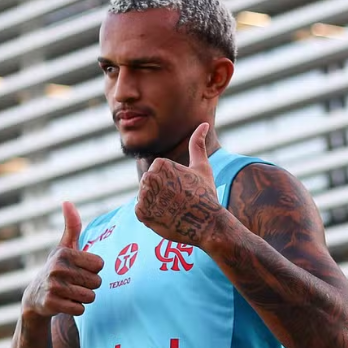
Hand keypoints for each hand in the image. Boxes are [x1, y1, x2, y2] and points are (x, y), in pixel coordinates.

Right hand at [22, 202, 103, 318]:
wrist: (35, 295)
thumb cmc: (57, 268)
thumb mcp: (64, 247)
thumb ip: (72, 226)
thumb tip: (67, 202)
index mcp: (64, 253)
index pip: (100, 265)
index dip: (94, 270)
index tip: (80, 269)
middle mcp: (57, 268)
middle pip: (97, 282)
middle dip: (90, 285)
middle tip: (75, 283)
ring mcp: (54, 286)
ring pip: (90, 297)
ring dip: (84, 298)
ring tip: (71, 292)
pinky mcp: (52, 303)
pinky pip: (80, 309)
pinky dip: (77, 308)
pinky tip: (65, 302)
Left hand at [135, 122, 223, 245]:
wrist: (207, 224)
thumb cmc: (206, 195)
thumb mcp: (202, 167)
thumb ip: (198, 145)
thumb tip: (204, 124)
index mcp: (160, 164)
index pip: (156, 173)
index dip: (170, 183)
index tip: (182, 190)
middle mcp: (149, 178)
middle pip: (149, 185)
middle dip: (162, 194)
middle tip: (178, 202)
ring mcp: (144, 196)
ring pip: (145, 199)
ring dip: (156, 205)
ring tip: (173, 210)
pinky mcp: (141, 213)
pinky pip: (141, 212)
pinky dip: (151, 216)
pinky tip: (166, 218)